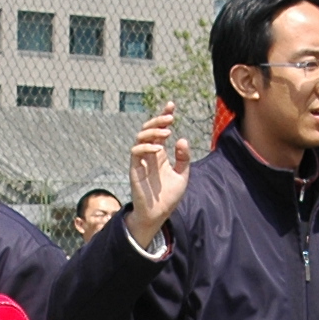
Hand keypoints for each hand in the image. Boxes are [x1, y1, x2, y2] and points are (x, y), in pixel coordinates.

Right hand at [124, 106, 190, 246]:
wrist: (158, 214)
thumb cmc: (169, 197)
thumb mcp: (182, 175)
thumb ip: (183, 158)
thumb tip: (182, 139)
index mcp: (159, 154)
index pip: (160, 131)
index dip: (163, 116)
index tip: (171, 105)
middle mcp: (149, 155)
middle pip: (148, 130)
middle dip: (158, 120)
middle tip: (170, 117)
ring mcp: (141, 161)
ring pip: (140, 137)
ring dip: (153, 132)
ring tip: (166, 132)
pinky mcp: (135, 169)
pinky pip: (136, 152)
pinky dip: (146, 147)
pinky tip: (158, 148)